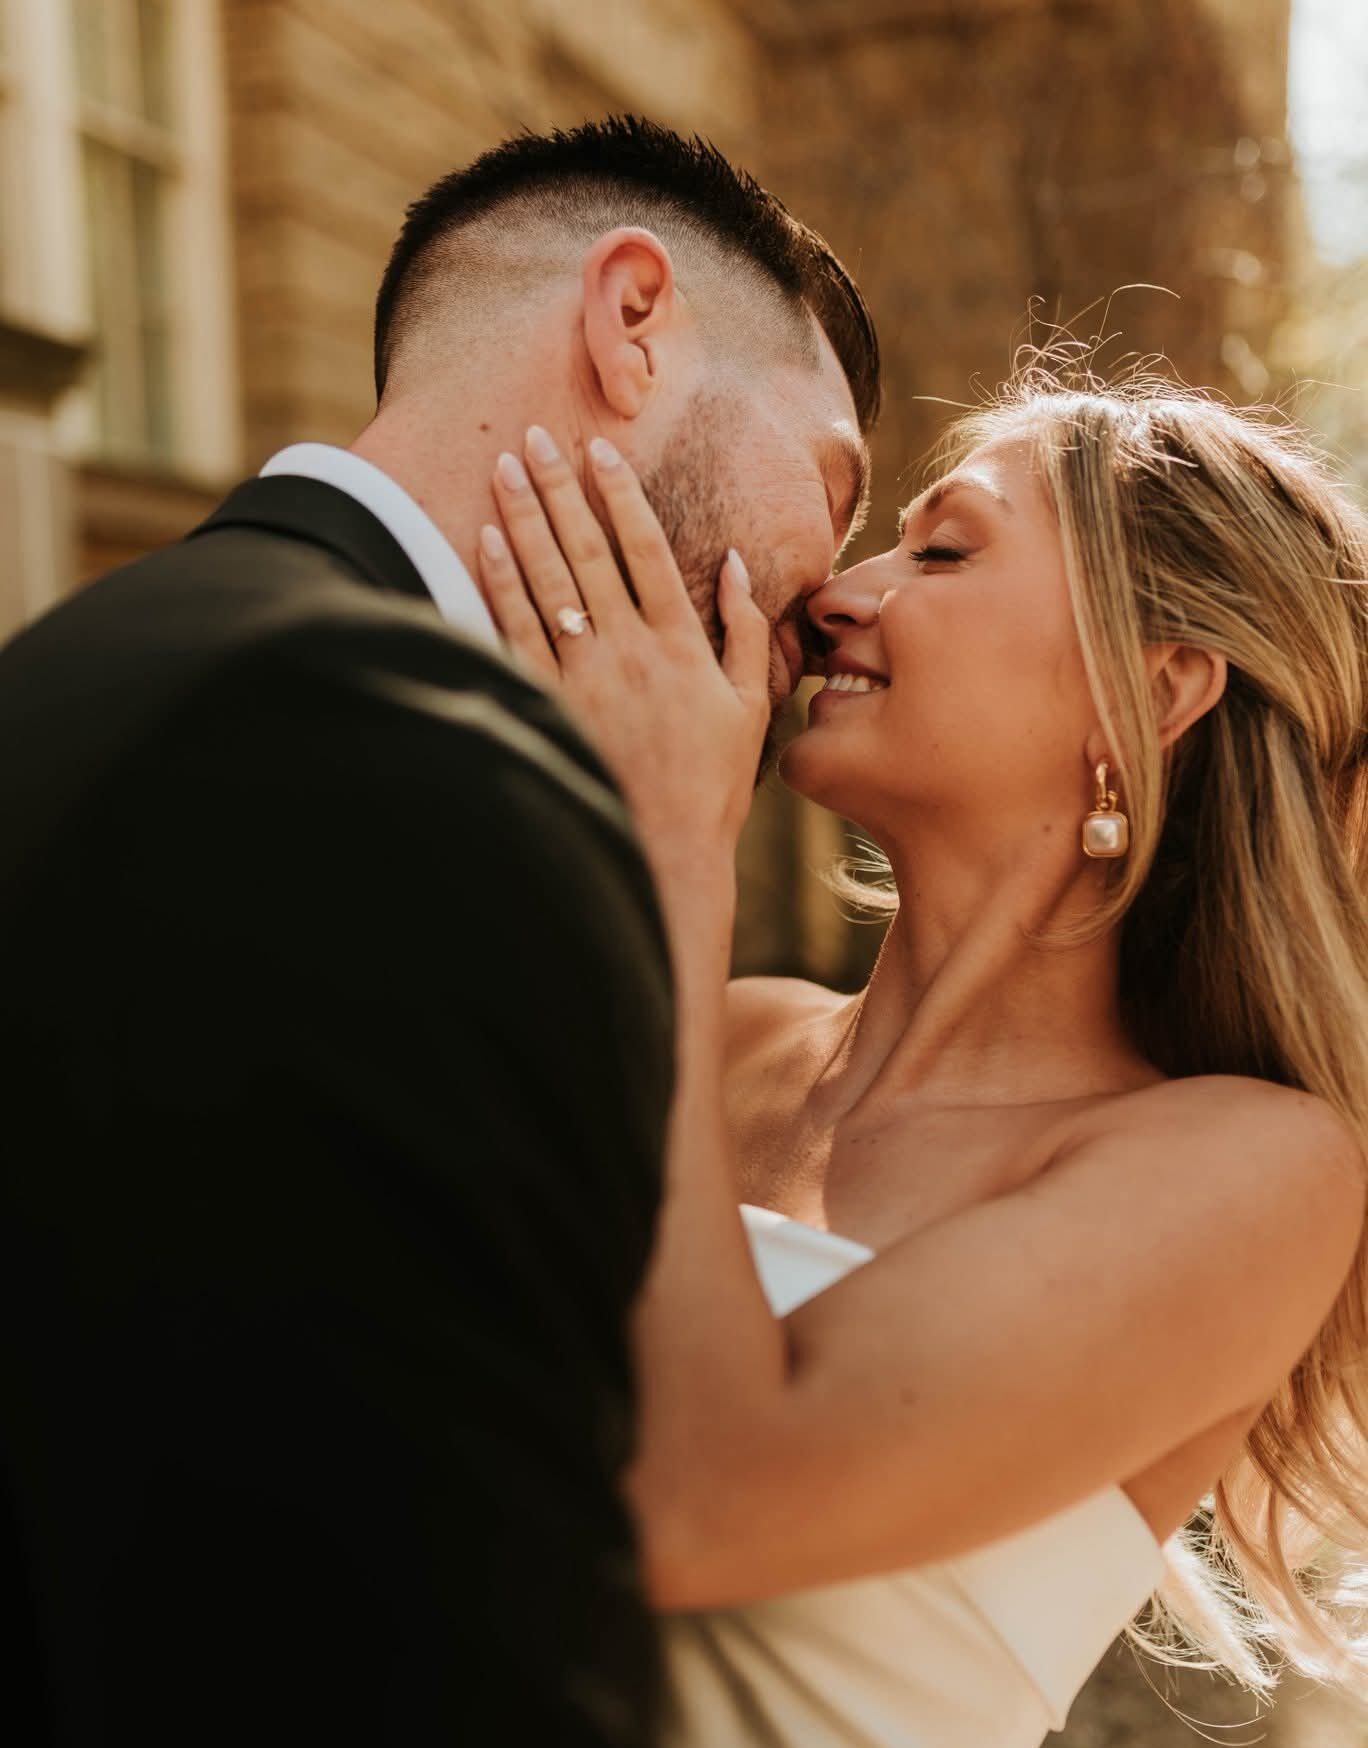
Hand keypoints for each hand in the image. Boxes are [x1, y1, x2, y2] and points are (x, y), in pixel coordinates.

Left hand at [476, 428, 769, 889]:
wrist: (664, 850)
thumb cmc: (711, 782)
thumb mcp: (750, 706)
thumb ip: (750, 631)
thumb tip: (738, 564)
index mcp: (683, 643)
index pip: (646, 549)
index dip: (620, 495)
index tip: (599, 451)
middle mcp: (631, 650)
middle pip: (588, 551)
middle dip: (559, 489)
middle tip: (534, 438)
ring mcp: (587, 677)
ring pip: (549, 581)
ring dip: (523, 521)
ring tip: (502, 471)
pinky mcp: (552, 704)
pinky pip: (519, 631)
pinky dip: (501, 583)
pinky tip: (484, 544)